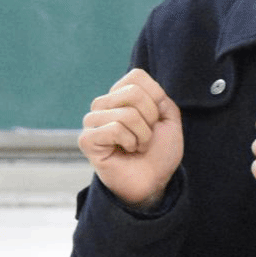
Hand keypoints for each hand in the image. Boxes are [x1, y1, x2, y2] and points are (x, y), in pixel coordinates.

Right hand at [79, 68, 182, 209]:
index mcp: (120, 94)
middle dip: (151, 117)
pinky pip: (115, 129)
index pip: (137, 76)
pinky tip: (126, 151)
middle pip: (133, 92)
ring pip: (126, 113)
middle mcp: (103, 104)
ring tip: (137, 145)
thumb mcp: (169, 117)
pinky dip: (130, 142)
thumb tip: (139, 88)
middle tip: (147, 135)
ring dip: (142, 134)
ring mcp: (92, 121)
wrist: (154, 181)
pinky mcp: (86, 139)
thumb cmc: (159, 150)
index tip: (155, 118)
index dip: (155, 97)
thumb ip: (159, 96)